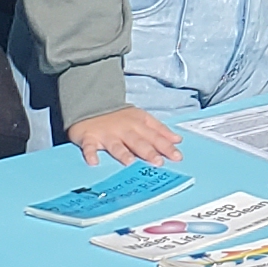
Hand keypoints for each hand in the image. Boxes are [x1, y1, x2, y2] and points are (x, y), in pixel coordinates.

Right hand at [67, 107, 183, 165]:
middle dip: (148, 151)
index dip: (166, 146)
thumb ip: (160, 130)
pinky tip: (94, 162)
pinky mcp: (89, 138)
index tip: (177, 156)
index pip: (155, 136)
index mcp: (138, 123)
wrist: (91, 104)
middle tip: (158, 162)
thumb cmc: (120, 117)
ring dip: (123, 153)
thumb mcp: (142, 119)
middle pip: (138, 141)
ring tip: (130, 162)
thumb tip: (177, 140)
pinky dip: (90, 154)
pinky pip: (89, 147)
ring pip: (116, 145)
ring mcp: (106, 134)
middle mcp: (124, 129)